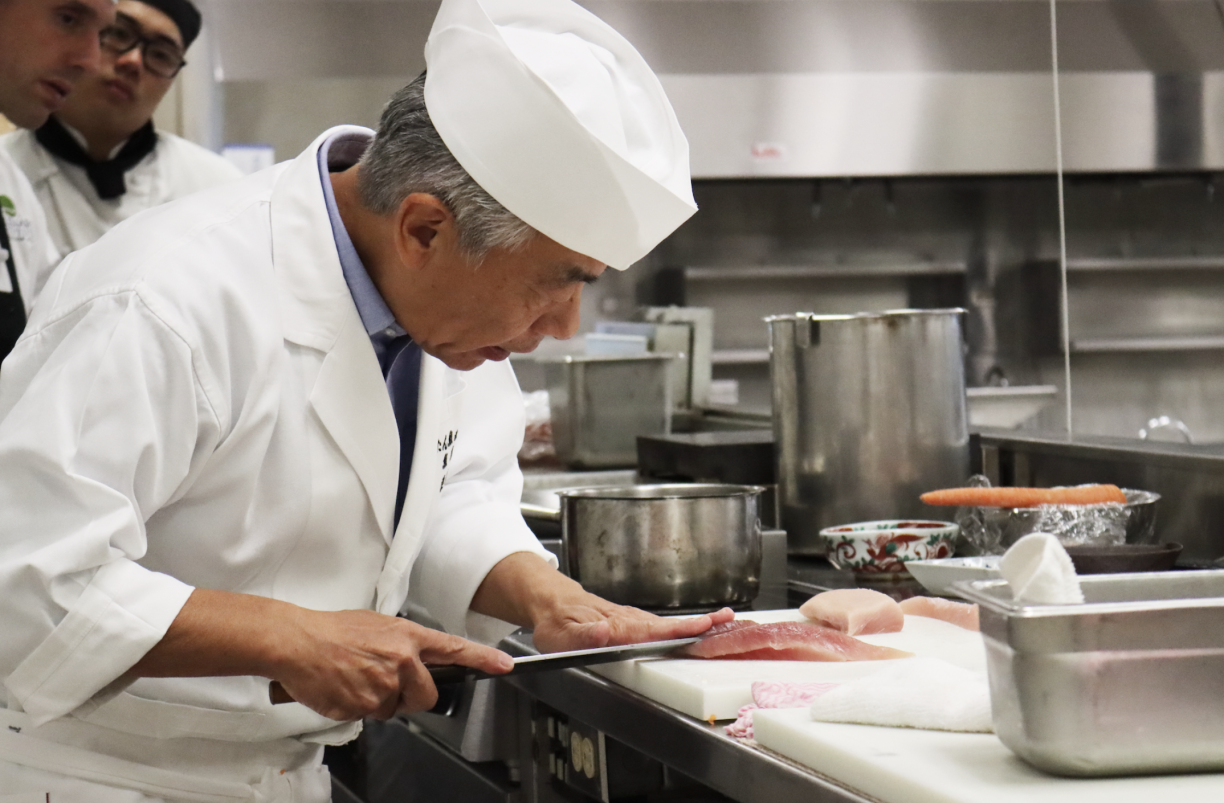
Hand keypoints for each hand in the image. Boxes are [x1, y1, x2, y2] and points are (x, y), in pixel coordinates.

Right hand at [129, 589, 512, 722]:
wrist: (296, 641)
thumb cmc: (332, 632)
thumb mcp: (376, 626)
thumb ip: (402, 646)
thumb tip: (414, 664)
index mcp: (407, 637)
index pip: (454, 649)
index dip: (483, 659)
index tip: (505, 666)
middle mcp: (401, 660)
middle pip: (426, 696)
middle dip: (409, 697)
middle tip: (383, 682)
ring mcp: (383, 684)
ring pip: (394, 709)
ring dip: (379, 701)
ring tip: (356, 678)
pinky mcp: (363, 705)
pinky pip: (370, 716)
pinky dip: (358, 707)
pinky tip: (344, 688)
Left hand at [532, 595, 733, 653]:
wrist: (551, 603)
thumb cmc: (556, 622)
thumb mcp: (561, 635)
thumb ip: (585, 636)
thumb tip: (606, 633)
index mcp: (617, 627)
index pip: (654, 630)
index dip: (680, 630)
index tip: (704, 626)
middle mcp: (629, 621)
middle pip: (670, 624)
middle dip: (701, 623)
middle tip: (728, 619)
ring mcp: (632, 620)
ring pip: (668, 623)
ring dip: (696, 623)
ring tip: (723, 621)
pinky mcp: (632, 622)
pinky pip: (661, 624)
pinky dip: (682, 625)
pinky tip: (696, 627)